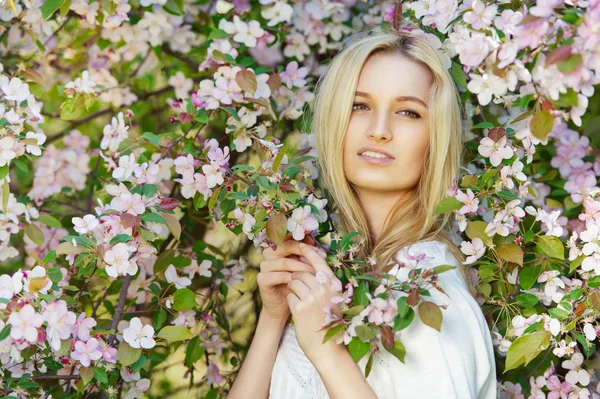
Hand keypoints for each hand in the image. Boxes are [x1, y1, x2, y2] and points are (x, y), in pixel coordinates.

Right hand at [258, 237, 326, 322]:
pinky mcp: (261, 279)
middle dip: (306, 254)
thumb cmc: (297, 284)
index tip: (323, 254)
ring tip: (313, 274)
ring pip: (285, 262)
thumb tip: (317, 245)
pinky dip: (291, 278)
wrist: (285, 305)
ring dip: (301, 267)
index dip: (308, 246)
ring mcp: (264, 266)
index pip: (293, 241)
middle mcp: (269, 253)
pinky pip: (278, 275)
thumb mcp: (303, 268)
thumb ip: (307, 256)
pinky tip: (301, 282)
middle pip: (287, 247)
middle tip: (319, 262)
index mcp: (279, 247)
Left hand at [286, 243, 343, 363]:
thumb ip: (325, 283)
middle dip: (296, 275)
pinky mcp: (300, 309)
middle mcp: (324, 289)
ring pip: (294, 281)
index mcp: (334, 285)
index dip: (307, 251)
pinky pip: (289, 295)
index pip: (318, 261)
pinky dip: (290, 300)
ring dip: (292, 288)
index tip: (299, 245)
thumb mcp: (333, 299)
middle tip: (297, 286)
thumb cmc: (330, 322)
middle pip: (302, 271)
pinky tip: (297, 309)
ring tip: (299, 299)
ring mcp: (312, 298)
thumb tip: (312, 263)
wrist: (327, 348)